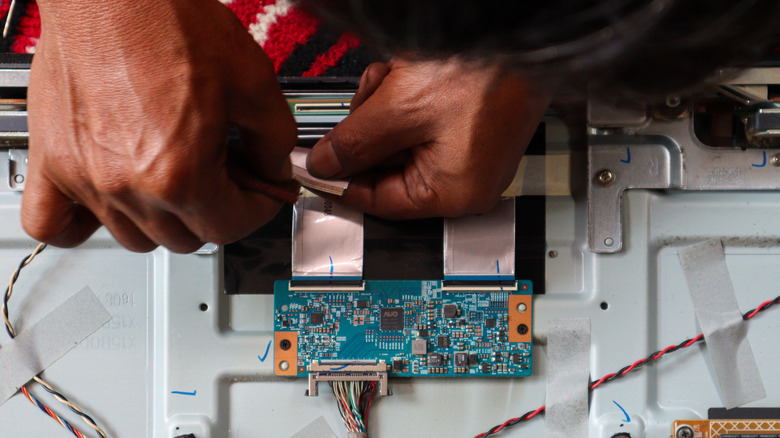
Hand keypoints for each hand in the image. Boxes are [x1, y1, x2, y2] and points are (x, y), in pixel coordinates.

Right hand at [22, 0, 296, 252]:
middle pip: (186, 238)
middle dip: (216, 210)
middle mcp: (128, 186)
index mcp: (181, 174)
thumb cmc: (170, 22)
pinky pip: (51, 224)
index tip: (261, 192)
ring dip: (163, 218)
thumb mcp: (254, 83)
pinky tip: (109, 202)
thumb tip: (274, 171)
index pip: (231, 228)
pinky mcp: (52, 161)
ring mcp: (84, 178)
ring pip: (134, 238)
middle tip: (225, 174)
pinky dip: (80, 225)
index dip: (258, 209)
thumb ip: (275, 142)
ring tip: (175, 177)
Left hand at [306, 59, 553, 218]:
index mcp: (451, 192)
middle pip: (387, 168)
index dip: (339, 181)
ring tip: (396, 77)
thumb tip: (325, 166)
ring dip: (386, 108)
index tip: (313, 168)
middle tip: (368, 99)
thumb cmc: (483, 74)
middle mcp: (465, 182)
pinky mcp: (472, 128)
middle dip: (369, 130)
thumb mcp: (398, 111)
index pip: (377, 201)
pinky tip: (409, 74)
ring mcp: (470, 154)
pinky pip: (422, 124)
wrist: (523, 35)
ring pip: (400, 140)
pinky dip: (406, 98)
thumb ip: (353, 144)